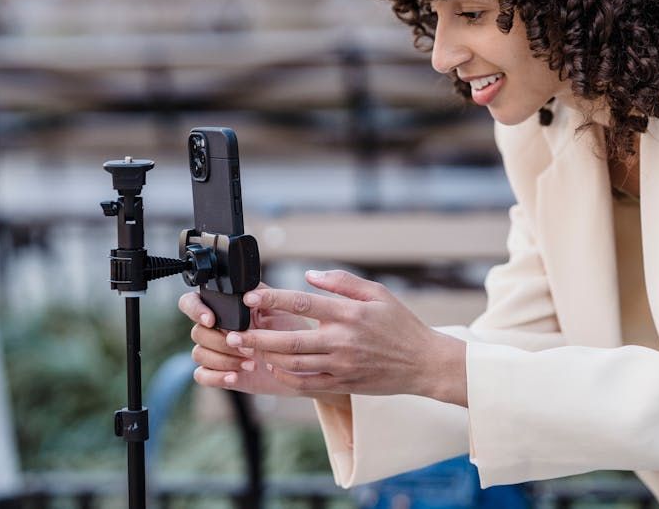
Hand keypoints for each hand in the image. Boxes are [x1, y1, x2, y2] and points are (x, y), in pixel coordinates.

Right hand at [178, 285, 314, 397]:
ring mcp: (217, 351)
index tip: (211, 319)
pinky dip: (216, 376)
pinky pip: (202, 375)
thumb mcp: (280, 308)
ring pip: (198, 353)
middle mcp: (217, 329)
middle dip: (220, 341)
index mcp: (226, 309)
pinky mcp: (219, 373)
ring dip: (223, 359)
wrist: (301, 365)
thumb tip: (247, 294)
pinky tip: (235, 376)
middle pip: (197, 332)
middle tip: (246, 348)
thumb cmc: (292, 331)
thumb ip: (261, 296)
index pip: (192, 302)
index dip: (195, 309)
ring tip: (250, 363)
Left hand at [225, 270, 467, 403]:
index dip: (273, 299)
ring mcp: (341, 364)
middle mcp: (342, 340)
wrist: (424, 362)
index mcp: (349, 313)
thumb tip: (310, 275)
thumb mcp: (378, 293)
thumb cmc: (401, 324)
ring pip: (294, 363)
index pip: (303, 303)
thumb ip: (342, 282)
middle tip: (234, 332)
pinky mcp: (343, 382)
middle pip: (290, 339)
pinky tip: (273, 367)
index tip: (251, 297)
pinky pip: (306, 383)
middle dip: (257, 337)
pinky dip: (286, 377)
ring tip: (246, 349)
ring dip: (266, 356)